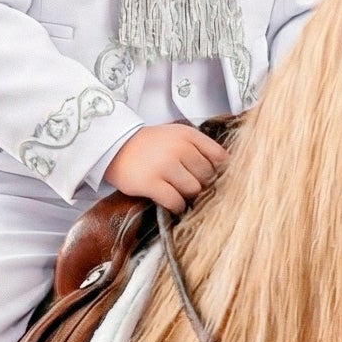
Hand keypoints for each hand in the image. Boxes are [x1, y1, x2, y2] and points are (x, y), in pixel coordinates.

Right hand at [104, 123, 229, 213]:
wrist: (115, 147)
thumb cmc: (150, 145)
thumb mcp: (177, 136)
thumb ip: (200, 148)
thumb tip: (226, 170)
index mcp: (187, 135)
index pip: (219, 157)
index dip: (217, 171)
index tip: (209, 176)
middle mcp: (178, 148)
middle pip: (207, 176)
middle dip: (201, 184)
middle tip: (189, 185)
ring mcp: (164, 165)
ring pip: (193, 190)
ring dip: (188, 196)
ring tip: (178, 192)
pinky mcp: (151, 183)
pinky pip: (175, 201)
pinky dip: (177, 206)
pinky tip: (172, 203)